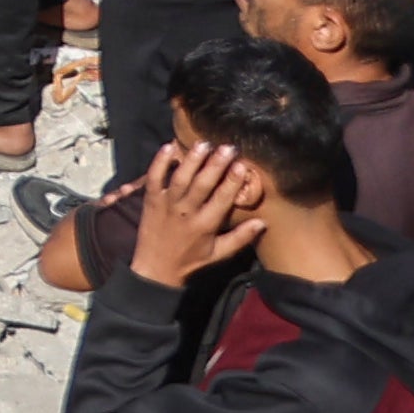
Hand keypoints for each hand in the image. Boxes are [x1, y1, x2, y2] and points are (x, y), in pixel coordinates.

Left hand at [132, 139, 271, 286]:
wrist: (156, 269)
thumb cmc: (191, 261)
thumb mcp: (219, 254)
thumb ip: (240, 238)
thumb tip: (262, 222)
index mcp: (205, 225)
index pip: (222, 199)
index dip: (232, 181)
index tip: (242, 165)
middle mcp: (186, 212)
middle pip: (202, 184)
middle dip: (215, 164)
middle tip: (227, 147)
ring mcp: (166, 204)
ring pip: (180, 178)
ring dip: (192, 160)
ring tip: (204, 144)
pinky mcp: (150, 200)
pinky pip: (154, 178)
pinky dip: (160, 162)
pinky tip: (168, 147)